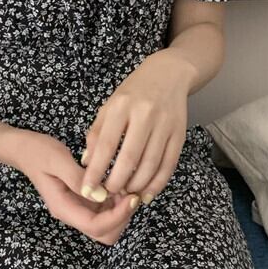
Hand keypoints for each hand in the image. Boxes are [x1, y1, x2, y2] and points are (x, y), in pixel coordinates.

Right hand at [13, 130, 141, 245]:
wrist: (24, 149)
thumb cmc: (38, 152)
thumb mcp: (57, 160)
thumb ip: (78, 178)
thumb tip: (102, 195)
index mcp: (64, 208)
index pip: (96, 226)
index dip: (118, 216)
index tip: (133, 197)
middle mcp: (72, 213)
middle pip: (104, 233)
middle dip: (122, 217)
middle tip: (131, 192)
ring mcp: (78, 208)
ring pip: (107, 225)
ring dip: (122, 210)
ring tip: (127, 186)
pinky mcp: (83, 201)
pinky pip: (105, 211)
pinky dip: (117, 202)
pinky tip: (119, 183)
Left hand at [81, 49, 193, 205]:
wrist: (169, 74)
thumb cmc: (134, 92)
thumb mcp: (110, 105)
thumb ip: (96, 133)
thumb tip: (88, 163)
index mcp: (121, 107)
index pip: (105, 145)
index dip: (95, 171)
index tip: (87, 189)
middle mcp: (144, 115)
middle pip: (129, 158)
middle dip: (116, 183)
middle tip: (107, 194)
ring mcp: (164, 125)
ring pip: (150, 165)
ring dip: (136, 185)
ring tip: (125, 193)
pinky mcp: (180, 134)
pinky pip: (168, 165)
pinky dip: (157, 183)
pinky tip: (146, 193)